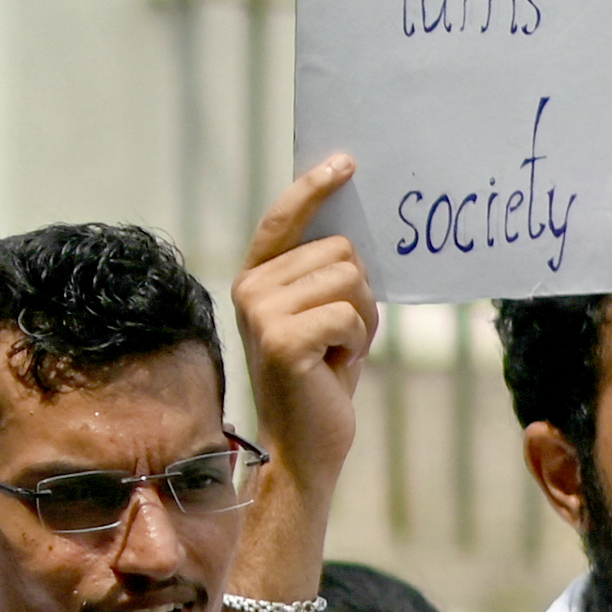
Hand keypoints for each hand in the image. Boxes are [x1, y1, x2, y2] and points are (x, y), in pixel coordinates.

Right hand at [234, 155, 372, 483]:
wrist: (303, 449)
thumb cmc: (319, 381)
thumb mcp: (319, 317)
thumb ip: (323, 275)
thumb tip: (353, 228)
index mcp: (255, 279)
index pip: (283, 219)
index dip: (313, 187)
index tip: (345, 162)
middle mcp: (250, 289)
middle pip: (339, 249)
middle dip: (359, 293)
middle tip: (341, 337)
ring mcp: (261, 312)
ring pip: (350, 279)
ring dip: (362, 319)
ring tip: (337, 351)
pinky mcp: (282, 339)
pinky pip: (350, 313)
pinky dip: (358, 341)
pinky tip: (333, 366)